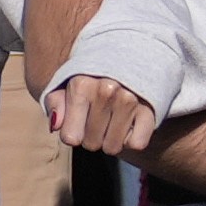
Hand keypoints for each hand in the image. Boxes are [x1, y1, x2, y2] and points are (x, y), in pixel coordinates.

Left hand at [44, 74, 161, 157]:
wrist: (129, 57)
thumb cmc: (91, 77)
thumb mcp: (66, 84)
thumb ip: (55, 103)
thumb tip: (55, 125)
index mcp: (81, 85)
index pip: (70, 138)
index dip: (73, 135)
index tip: (78, 121)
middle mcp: (106, 91)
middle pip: (91, 144)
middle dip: (92, 137)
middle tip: (97, 118)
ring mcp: (130, 100)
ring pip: (113, 148)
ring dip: (111, 140)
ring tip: (112, 119)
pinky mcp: (150, 109)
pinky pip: (136, 144)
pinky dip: (132, 139)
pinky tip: (129, 121)